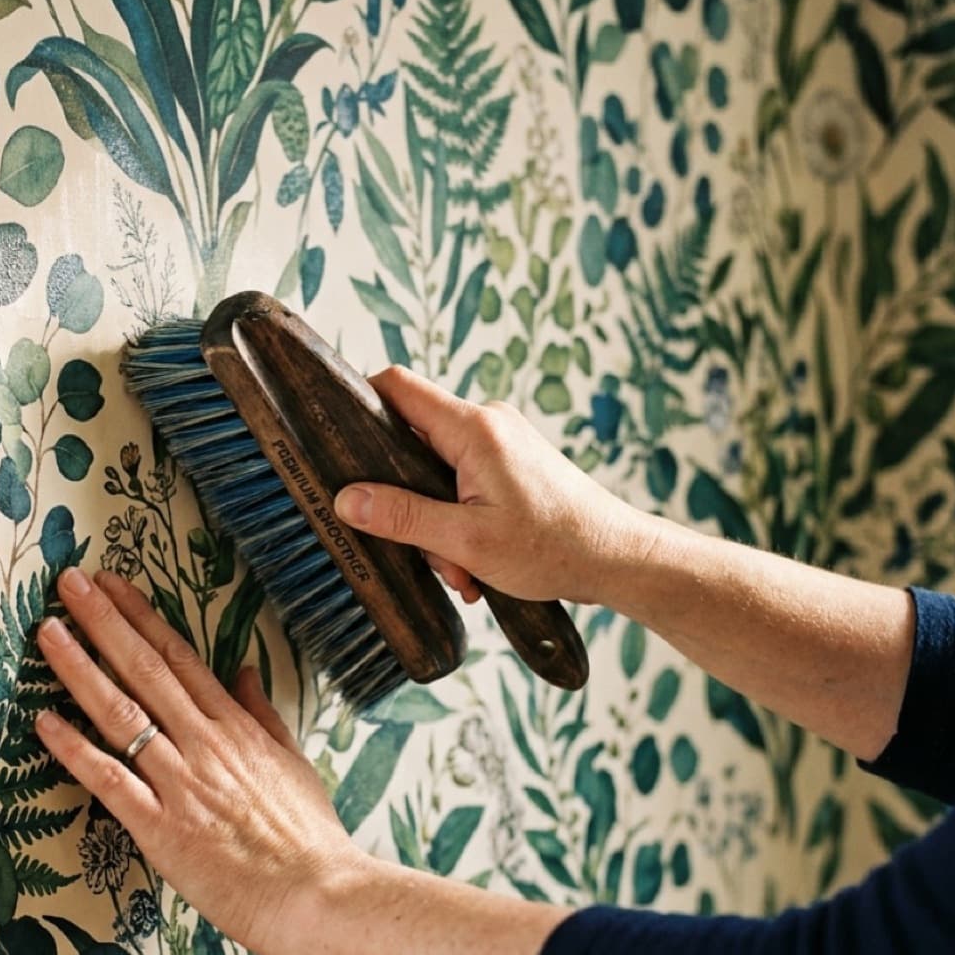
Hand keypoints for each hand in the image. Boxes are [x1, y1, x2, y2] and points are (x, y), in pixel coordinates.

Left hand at [33, 567, 363, 954]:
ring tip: (48, 631)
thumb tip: (244, 670)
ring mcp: (180, 783)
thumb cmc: (309, 839)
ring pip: (120, 713)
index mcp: (235, 727)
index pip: (179, 657)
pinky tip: (43, 721)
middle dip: (102, 621)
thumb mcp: (294, 763)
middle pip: (143, 670)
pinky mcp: (161, 828)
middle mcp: (203, 744)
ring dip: (79, 668)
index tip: (112, 584)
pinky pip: (109, 780)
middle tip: (68, 583)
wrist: (317, 893)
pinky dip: (74, 749)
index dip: (140, 616)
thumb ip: (263, 714)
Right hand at [332, 366, 655, 606]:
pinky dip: (459, 524)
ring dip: (437, 524)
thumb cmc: (554, 547)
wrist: (616, 558)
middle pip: (411, 440)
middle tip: (423, 547)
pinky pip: (462, 484)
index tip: (337, 440)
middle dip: (406, 500)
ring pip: (436, 472)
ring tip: (462, 567)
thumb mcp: (466, 540)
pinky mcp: (510, 464)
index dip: (360, 404)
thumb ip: (402, 517)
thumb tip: (347, 500)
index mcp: (474, 429)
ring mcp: (501, 443)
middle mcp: (487, 424)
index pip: (398, 387)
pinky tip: (475, 563)